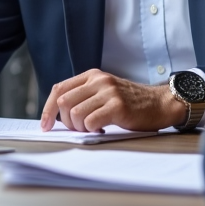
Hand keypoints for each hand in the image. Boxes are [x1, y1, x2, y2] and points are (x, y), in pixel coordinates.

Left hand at [40, 69, 185, 132]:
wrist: (159, 104)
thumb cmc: (130, 103)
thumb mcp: (104, 91)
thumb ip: (84, 96)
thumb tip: (57, 116)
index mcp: (92, 75)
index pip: (59, 89)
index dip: (48, 108)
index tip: (45, 125)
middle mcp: (98, 80)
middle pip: (63, 102)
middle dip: (64, 121)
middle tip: (78, 129)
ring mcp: (108, 92)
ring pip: (74, 114)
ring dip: (79, 127)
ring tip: (92, 128)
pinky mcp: (118, 107)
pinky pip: (90, 121)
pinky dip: (90, 130)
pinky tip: (101, 129)